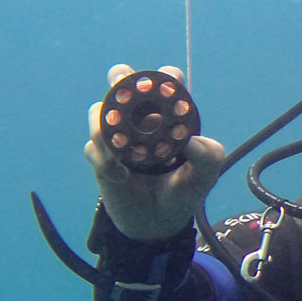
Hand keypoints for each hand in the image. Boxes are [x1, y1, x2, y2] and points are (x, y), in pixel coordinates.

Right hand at [84, 64, 228, 241]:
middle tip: (122, 88)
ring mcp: (117, 133)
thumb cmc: (183, 191)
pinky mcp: (100, 154)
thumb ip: (209, 158)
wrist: (157, 223)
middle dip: (120, 77)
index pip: (167, 82)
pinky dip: (102, 159)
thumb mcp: (204, 178)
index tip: (166, 91)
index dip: (165, 79)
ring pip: (99, 111)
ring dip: (104, 127)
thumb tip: (191, 143)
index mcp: (169, 114)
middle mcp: (140, 117)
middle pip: (122, 80)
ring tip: (118, 153)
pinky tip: (120, 177)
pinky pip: (92, 146)